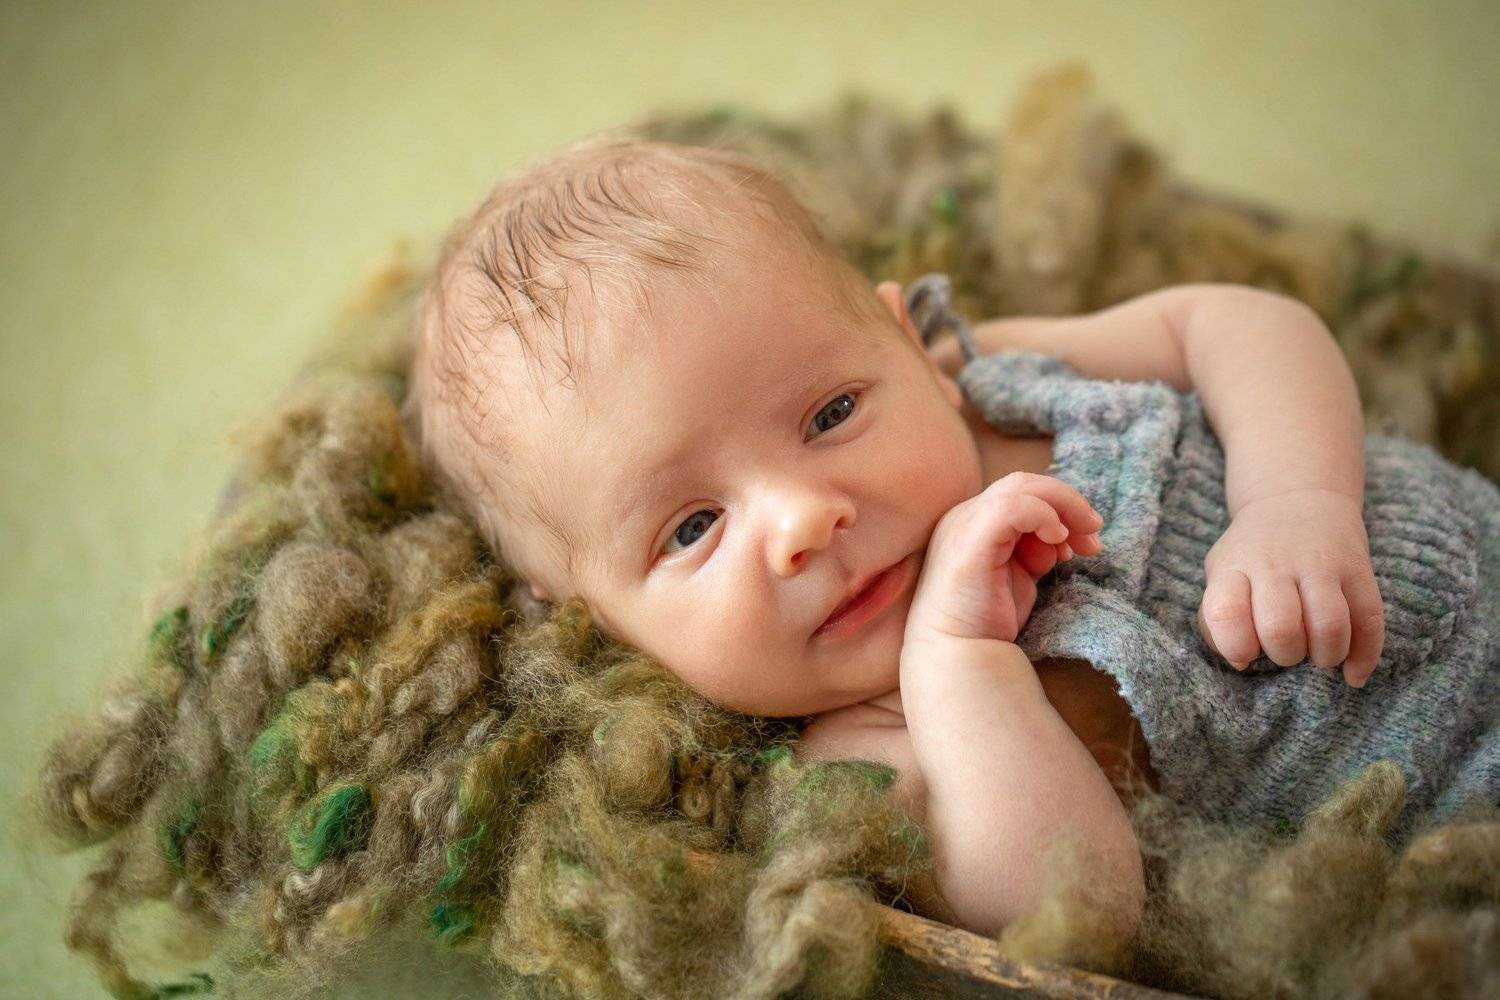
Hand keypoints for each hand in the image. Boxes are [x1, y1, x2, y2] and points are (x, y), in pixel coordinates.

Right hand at [905, 472, 1103, 644]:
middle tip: (1095, 532)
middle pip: (1024, 483)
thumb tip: (1060, 536)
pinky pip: (1012, 507)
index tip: (1086, 542)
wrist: (958, 655)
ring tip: (1084, 541)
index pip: (1021, 493)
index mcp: (973, 522)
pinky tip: (1057, 542)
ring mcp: (963, 525)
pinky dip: (1043, 516)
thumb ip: (1035, 550)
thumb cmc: (986, 622)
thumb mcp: (1020, 575)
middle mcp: (964, 516)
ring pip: (1021, 486)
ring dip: (1064, 507)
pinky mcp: (969, 541)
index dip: (1060, 508)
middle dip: (1068, 502)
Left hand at [1197, 488, 1384, 686]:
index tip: (1246, 653)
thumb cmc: (1253, 552)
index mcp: (1235, 567)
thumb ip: (1218, 617)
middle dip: (1284, 655)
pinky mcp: (1359, 569)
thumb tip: (1240, 662)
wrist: (1297, 497)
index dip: (1236, 645)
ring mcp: (1321, 564)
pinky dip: (1364, 656)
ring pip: (1330, 625)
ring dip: (1325, 655)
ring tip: (1318, 655)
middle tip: (1286, 650)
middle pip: (1280, 627)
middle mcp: (1277, 564)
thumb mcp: (1222, 572)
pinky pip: (1370, 620)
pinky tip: (1352, 674)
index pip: (1225, 612)